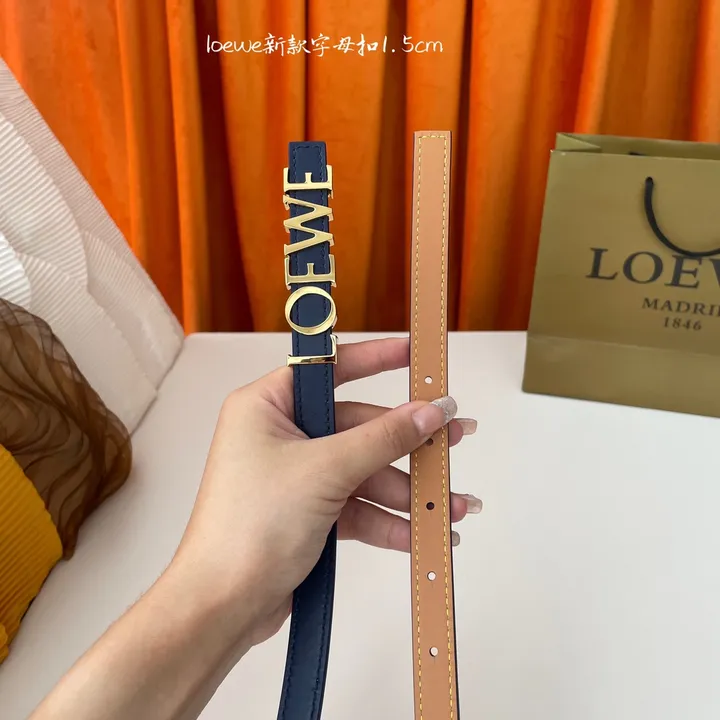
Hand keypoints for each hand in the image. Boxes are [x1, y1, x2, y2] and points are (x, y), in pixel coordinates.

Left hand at [169, 337, 479, 646]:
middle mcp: (279, 436)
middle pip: (357, 426)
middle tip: (453, 440)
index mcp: (266, 407)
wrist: (223, 607)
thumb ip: (383, 438)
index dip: (374, 358)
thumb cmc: (250, 527)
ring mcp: (295, 476)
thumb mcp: (325, 471)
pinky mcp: (307, 513)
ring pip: (363, 471)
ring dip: (406, 490)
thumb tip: (431, 411)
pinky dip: (388, 520)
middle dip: (406, 444)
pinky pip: (357, 506)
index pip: (329, 369)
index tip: (413, 355)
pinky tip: (423, 533)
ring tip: (451, 505)